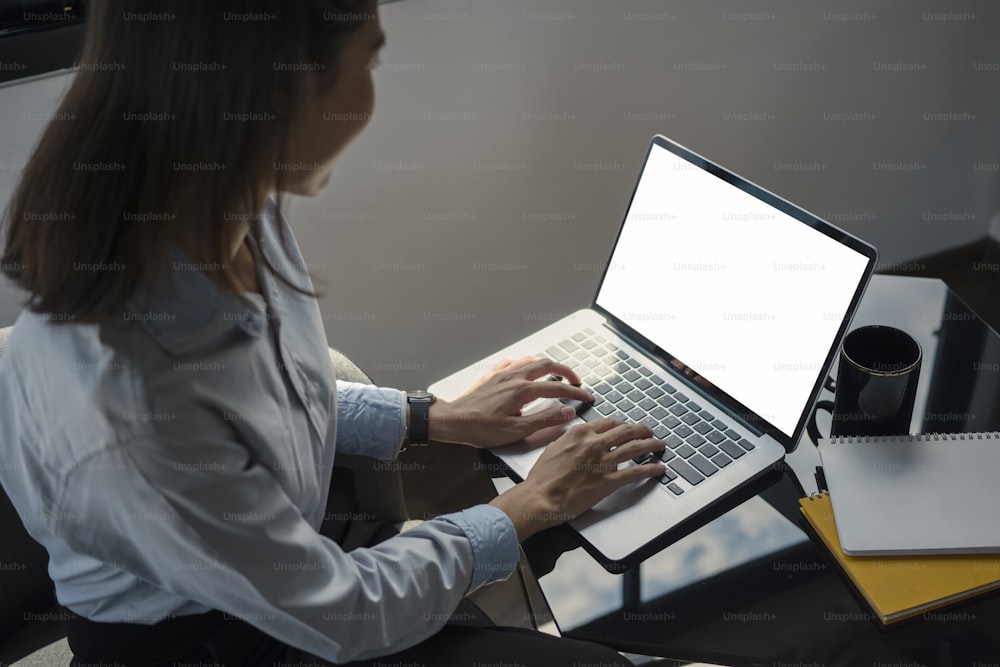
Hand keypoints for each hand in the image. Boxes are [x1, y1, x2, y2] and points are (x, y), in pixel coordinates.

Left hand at [429, 356, 594, 448]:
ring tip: (556, 373)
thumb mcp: (517, 430)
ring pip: (531, 360)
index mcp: (522, 390)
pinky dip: (526, 364)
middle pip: (547, 364)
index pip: (557, 387)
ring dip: (547, 364)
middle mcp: (514, 376)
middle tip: (576, 381)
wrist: (454, 421)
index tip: (586, 397)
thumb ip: (545, 419)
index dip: (575, 392)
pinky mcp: (492, 375)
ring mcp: (502, 373)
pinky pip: (514, 362)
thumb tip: (567, 412)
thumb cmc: (480, 428)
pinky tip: (526, 370)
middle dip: (566, 371)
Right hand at [489, 418, 666, 540]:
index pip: (608, 423)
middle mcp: (594, 443)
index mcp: (580, 433)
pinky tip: (658, 468)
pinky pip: (635, 472)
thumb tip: (578, 438)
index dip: (622, 424)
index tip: (627, 426)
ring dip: (651, 445)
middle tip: (649, 432)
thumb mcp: (553, 447)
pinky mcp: (608, 482)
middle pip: (626, 431)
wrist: (539, 497)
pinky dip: (650, 469)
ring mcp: (603, 462)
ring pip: (635, 448)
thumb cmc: (542, 477)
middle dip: (641, 430)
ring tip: (659, 445)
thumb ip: (570, 440)